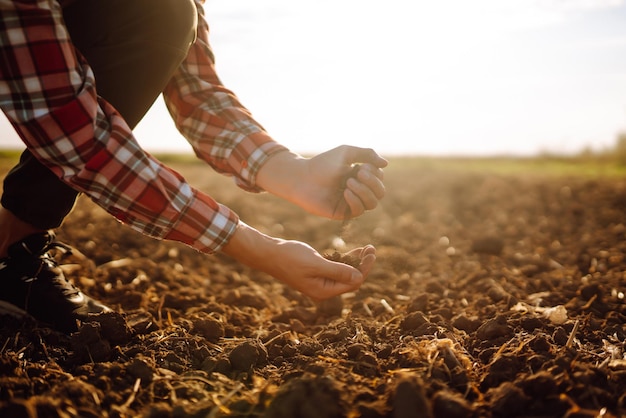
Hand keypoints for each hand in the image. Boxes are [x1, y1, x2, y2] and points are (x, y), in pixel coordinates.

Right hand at [221, 222, 376, 299]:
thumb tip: (359, 277)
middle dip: (363, 264)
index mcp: (324, 291)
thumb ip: (338, 271)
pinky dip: (344, 260)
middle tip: (371, 248)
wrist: (268, 253)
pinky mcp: (315, 272)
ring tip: (366, 248)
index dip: (365, 268)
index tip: (371, 253)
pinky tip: (352, 251)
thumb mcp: (316, 264)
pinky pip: (335, 268)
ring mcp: (319, 281)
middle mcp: (323, 289)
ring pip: (344, 273)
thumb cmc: (290, 257)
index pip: (353, 282)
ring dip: (355, 261)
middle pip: (351, 279)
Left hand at [257, 146, 387, 219]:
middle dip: (373, 183)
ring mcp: (350, 202)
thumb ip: (367, 154)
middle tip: (358, 173)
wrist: (302, 177)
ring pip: (372, 204)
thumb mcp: (346, 153)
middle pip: (380, 192)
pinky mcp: (342, 213)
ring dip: (364, 191)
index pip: (379, 178)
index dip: (375, 173)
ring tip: (349, 183)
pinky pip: (358, 211)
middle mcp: (358, 190)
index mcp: (360, 176)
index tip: (360, 166)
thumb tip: (386, 164)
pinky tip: (346, 192)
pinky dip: (355, 201)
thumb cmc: (323, 163)